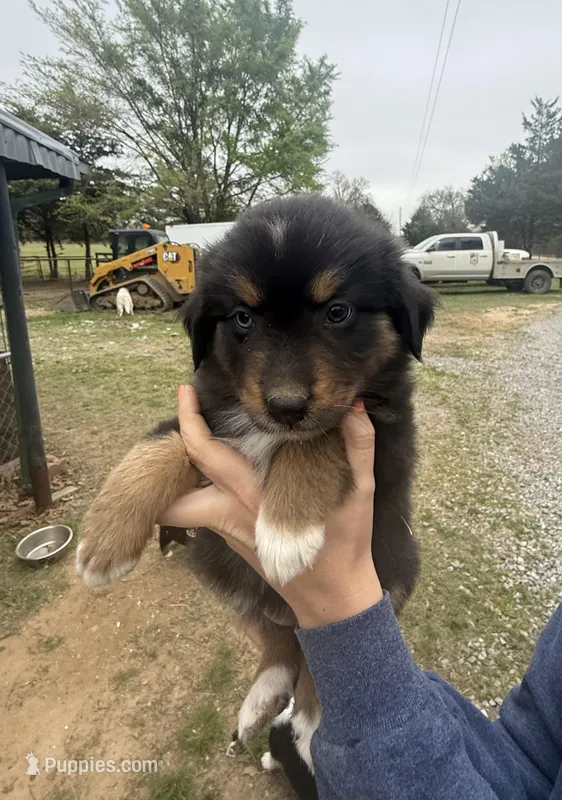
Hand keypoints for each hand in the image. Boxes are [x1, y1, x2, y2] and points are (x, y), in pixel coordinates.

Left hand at [159, 386, 382, 627]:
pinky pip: (202, 514)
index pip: (204, 453)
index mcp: (253, 494)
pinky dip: (196, 492)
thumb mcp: (360, 492)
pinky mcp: (233, 542)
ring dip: (176, 480)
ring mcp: (228, 532)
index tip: (185, 392)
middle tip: (174, 422)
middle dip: (161, 459)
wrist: (335, 598)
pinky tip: (213, 472)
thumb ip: (359, 445)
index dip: (188, 421)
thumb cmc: (345, 544)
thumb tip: (354, 407)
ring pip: (182, 509)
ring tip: (187, 443)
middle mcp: (231, 513)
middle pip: (173, 492)